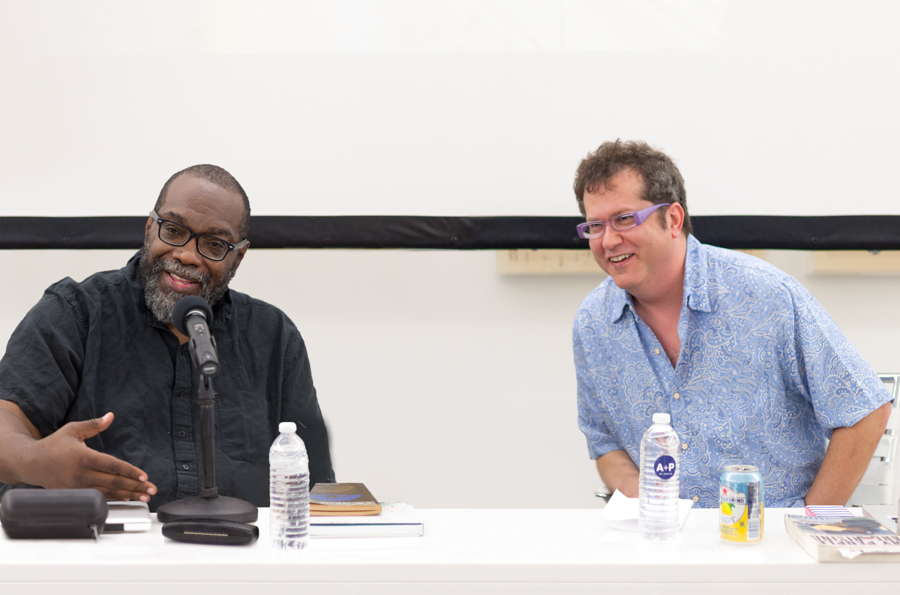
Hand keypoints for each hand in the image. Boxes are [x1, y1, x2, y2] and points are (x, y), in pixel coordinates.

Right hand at [27, 412, 156, 501]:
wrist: (30, 463)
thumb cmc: (53, 445)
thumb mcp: (72, 430)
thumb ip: (94, 425)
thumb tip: (110, 416)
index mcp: (83, 458)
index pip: (112, 466)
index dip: (129, 471)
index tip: (144, 476)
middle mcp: (81, 475)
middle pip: (113, 482)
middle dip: (135, 486)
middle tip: (152, 489)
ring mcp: (77, 487)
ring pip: (108, 493)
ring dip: (128, 495)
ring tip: (144, 497)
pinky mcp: (74, 495)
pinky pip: (98, 497)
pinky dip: (114, 498)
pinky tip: (127, 498)